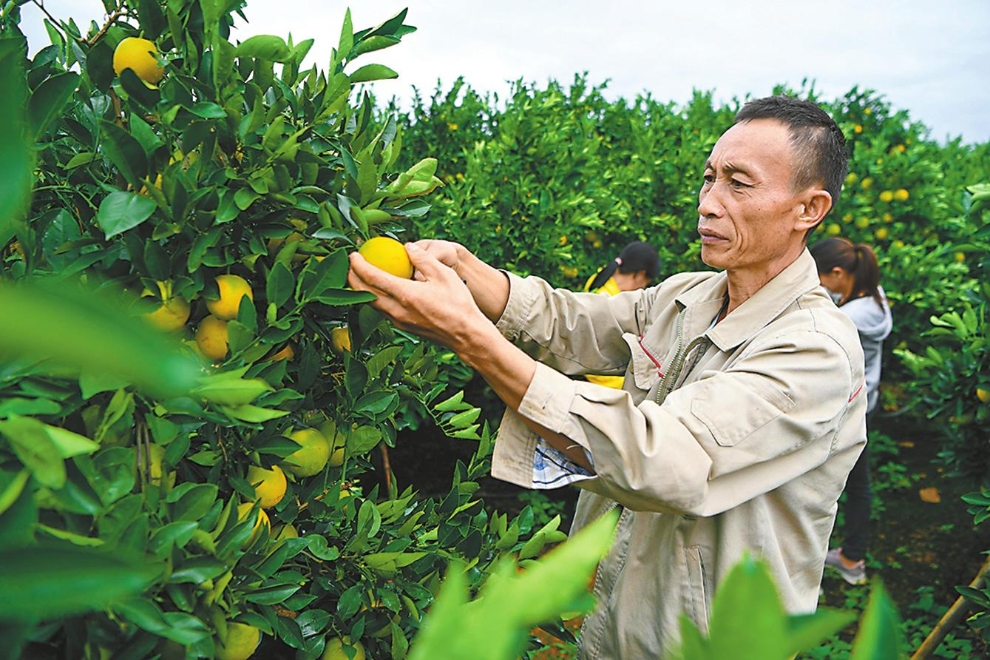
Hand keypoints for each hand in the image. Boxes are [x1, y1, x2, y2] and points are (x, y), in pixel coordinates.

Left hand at [347, 242, 490, 349]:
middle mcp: (397, 310)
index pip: (372, 277)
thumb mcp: (444, 274)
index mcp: (405, 294)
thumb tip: (407, 247)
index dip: (358, 264)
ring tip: (359, 275)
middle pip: (363, 293)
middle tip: (350, 263)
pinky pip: (381, 310)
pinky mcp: (402, 327)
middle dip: (351, 277)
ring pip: (370, 303)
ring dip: (360, 289)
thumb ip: (423, 259)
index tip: (353, 253)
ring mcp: (398, 321)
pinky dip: (373, 298)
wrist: (465, 335)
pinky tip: (377, 290)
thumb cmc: (458, 303)